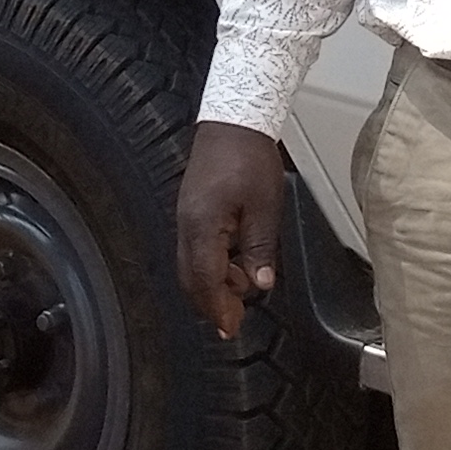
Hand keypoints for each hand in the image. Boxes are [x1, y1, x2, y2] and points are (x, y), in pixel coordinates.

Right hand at [174, 120, 289, 337]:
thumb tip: (260, 283)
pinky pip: (195, 248)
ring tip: (244, 283)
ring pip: (191, 265)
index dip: (218, 308)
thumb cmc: (248, 157)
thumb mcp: (264, 208)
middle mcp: (186, 225)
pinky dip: (211, 264)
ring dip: (214, 283)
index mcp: (202, 227)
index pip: (205, 280)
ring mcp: (186, 217)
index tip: (230, 328)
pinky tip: (234, 262)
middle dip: (211, 303)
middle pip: (191, 279)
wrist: (233, 121)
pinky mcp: (191, 210)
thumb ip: (260, 249)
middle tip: (234, 320)